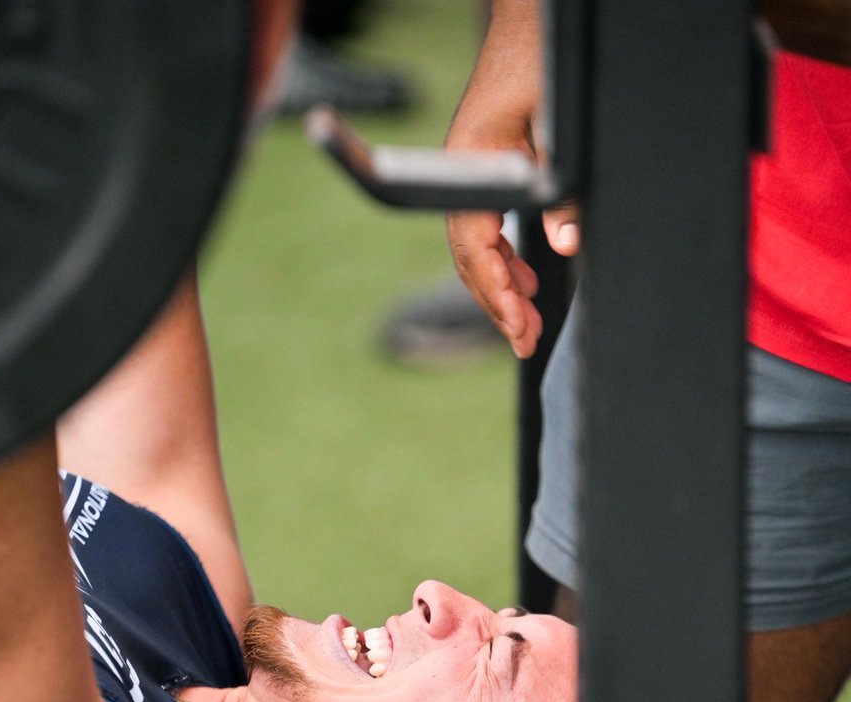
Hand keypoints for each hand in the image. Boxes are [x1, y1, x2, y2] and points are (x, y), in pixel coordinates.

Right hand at [444, 0, 578, 357]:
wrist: (531, 15)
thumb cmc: (544, 58)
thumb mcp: (562, 125)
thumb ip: (562, 188)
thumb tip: (565, 245)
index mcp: (472, 165)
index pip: (476, 247)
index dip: (496, 293)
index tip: (518, 327)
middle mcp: (463, 174)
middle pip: (470, 258)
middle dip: (498, 304)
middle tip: (524, 343)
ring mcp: (469, 172)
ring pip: (476, 248)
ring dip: (501, 286)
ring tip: (526, 322)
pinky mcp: (483, 167)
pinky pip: (485, 227)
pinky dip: (505, 258)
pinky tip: (526, 279)